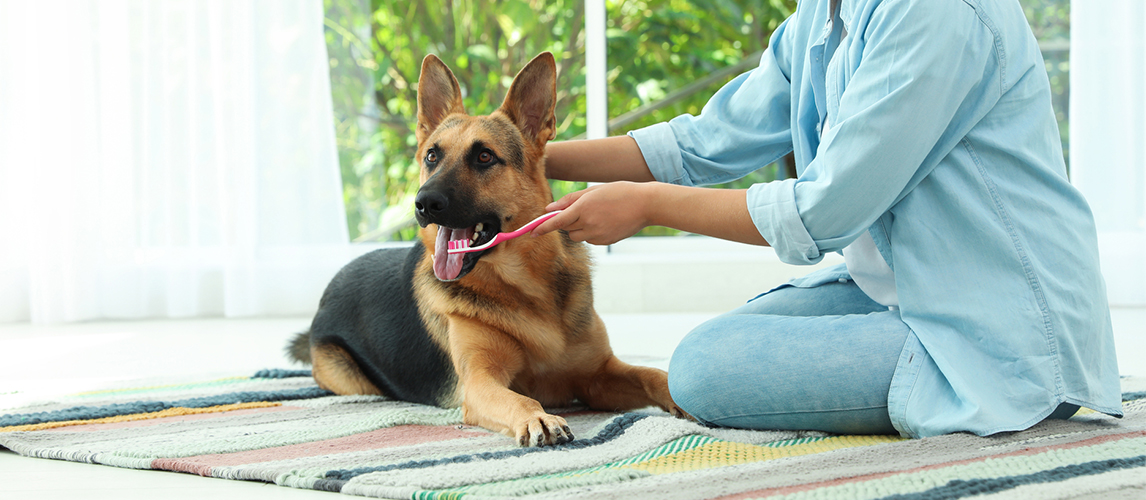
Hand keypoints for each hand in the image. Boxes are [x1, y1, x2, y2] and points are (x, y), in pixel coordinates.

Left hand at [531, 182, 650, 244]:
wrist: (646, 204)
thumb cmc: (620, 192)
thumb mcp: (593, 191)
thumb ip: (570, 200)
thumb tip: (550, 209)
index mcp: (583, 208)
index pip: (556, 222)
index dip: (542, 227)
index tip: (531, 232)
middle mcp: (588, 223)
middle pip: (566, 230)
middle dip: (568, 223)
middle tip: (581, 211)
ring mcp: (598, 235)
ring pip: (578, 236)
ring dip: (580, 228)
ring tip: (598, 214)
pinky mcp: (606, 241)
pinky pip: (591, 239)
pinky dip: (592, 232)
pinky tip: (607, 222)